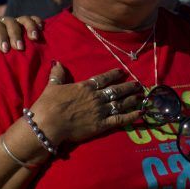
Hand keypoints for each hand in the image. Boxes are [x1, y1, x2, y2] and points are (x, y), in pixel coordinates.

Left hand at [0, 15, 43, 74]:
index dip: (1, 36)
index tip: (5, 50)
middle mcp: (2, 22)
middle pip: (10, 22)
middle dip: (15, 34)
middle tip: (19, 48)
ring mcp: (15, 23)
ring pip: (24, 19)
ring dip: (30, 27)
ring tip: (34, 38)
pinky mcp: (25, 26)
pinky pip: (33, 20)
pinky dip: (38, 23)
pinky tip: (42, 29)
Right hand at [29, 63, 143, 145]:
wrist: (49, 123)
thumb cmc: (48, 104)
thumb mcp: (52, 86)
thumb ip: (57, 75)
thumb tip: (58, 63)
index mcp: (85, 87)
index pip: (103, 79)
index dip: (114, 75)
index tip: (122, 72)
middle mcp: (96, 97)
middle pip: (116, 90)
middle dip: (128, 87)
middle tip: (138, 84)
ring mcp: (100, 111)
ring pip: (120, 103)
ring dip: (132, 99)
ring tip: (141, 95)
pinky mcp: (101, 125)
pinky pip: (120, 119)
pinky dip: (131, 116)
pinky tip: (140, 113)